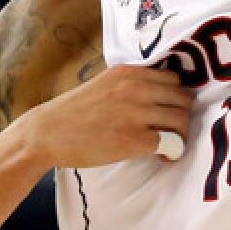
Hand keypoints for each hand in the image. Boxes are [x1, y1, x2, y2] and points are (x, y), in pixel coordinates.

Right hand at [17, 64, 193, 168]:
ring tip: (169, 145)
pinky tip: (163, 156)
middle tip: (172, 131)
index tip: (168, 112)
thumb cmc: (74, 112)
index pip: (174, 80)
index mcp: (129, 73)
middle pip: (184, 99)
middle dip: (182, 117)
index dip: (175, 98)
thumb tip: (158, 95)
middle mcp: (135, 88)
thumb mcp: (104, 84)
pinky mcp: (134, 139)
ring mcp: (136, 113)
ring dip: (181, 135)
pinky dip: (173, 151)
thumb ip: (130, 84)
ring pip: (182, 120)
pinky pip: (172, 142)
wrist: (46, 133)